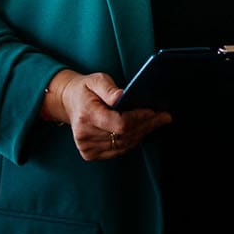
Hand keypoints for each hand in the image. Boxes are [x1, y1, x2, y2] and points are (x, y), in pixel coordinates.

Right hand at [50, 70, 170, 160]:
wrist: (69, 102)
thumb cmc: (86, 89)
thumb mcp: (96, 80)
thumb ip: (109, 89)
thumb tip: (121, 96)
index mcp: (86, 115)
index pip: (120, 124)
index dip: (139, 119)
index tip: (154, 111)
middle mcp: (85, 134)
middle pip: (125, 136)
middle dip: (147, 125)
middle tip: (163, 116)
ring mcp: (86, 147)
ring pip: (124, 145)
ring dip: (142, 134)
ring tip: (156, 122)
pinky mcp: (89, 154)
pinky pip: (118, 151)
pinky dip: (132, 141)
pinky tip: (140, 131)